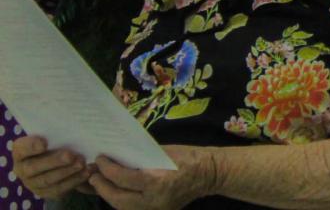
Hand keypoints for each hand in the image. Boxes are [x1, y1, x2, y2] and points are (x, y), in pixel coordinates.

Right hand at [11, 135, 92, 199]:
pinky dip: (74, 180)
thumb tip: (74, 115)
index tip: (44, 143)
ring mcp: (33, 183)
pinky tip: (86, 172)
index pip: (21, 149)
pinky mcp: (46, 192)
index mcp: (21, 152)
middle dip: (54, 161)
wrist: (54, 163)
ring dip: (66, 172)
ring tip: (82, 163)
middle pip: (34, 167)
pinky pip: (59, 189)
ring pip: (47, 180)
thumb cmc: (55, 142)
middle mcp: (23, 169)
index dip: (30, 146)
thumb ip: (57, 129)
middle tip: (71, 155)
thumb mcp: (53, 135)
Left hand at [89, 146, 216, 208]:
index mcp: (157, 181)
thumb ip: (140, 158)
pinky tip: (113, 191)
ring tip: (98, 184)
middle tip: (92, 174)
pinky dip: (120, 200)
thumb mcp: (163, 152)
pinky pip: (132, 208)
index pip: (123, 178)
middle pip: (118, 198)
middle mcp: (154, 200)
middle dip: (101, 186)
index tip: (100, 159)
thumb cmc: (189, 156)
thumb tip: (116, 156)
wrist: (210, 173)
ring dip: (107, 195)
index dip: (108, 169)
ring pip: (122, 207)